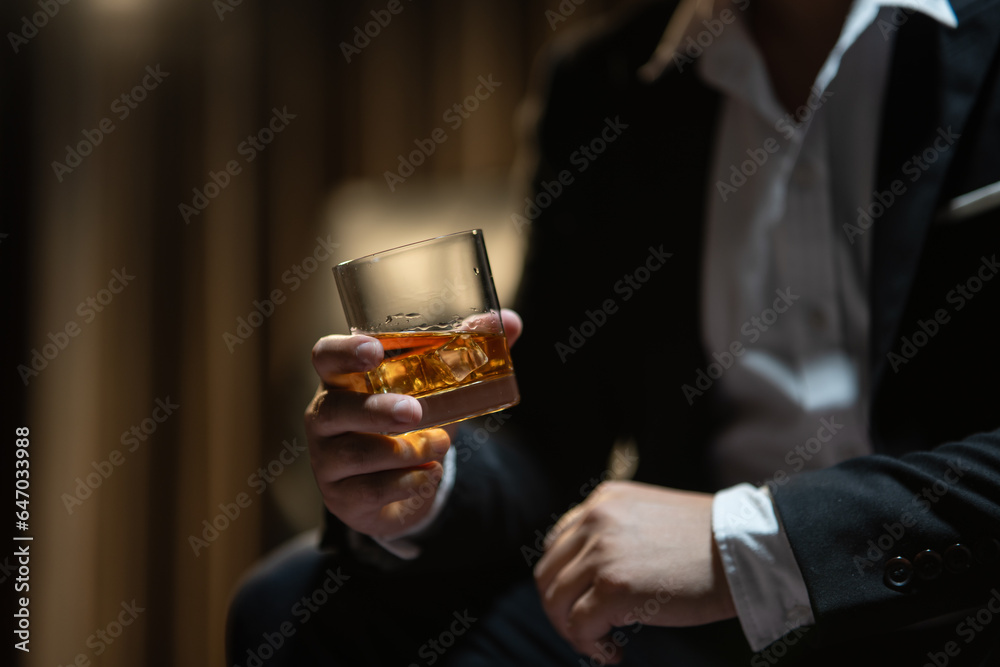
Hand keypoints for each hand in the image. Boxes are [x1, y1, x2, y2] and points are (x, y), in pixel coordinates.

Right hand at [305, 309, 521, 537]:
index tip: (374, 351)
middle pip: (335, 410)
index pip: (325, 357)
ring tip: (440, 445)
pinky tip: (427, 475)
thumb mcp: (436, 389)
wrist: (401, 485)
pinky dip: (404, 483)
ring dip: (403, 451)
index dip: (344, 352)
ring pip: (354, 454)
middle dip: (377, 410)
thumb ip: (466, 354)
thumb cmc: (412, 422)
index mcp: (344, 380)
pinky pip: (368, 491)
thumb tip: (510, 321)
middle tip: (415, 411)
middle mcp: (325, 418)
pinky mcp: (343, 497)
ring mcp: (328, 460)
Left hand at [534, 481, 735, 661]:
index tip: (582, 602)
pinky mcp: (612, 588)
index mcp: (603, 501)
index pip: (557, 543)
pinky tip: (613, 653)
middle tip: (584, 630)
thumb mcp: (649, 518)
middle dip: (559, 608)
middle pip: (548, 573)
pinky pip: (578, 626)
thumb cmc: (706, 543)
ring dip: (572, 630)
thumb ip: (615, 533)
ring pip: (556, 601)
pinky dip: (589, 646)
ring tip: (599, 643)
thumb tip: (587, 576)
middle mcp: (595, 520)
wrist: (742, 551)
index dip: (564, 579)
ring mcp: (601, 553)